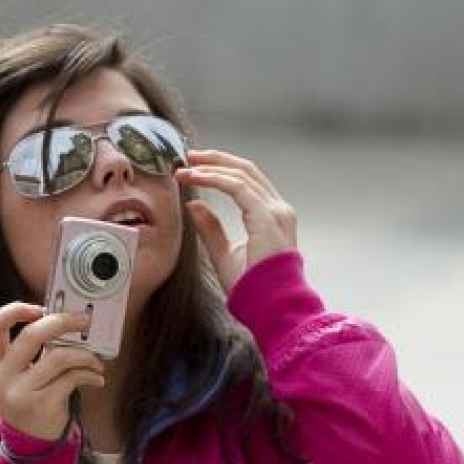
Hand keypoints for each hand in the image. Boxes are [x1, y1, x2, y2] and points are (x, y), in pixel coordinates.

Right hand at [0, 303, 104, 440]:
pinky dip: (90, 375)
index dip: (15, 310)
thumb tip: (67, 320)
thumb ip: (34, 351)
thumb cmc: (33, 398)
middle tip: (84, 321)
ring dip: (84, 355)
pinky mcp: (41, 404)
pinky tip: (97, 379)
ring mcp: (20, 392)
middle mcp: (2, 376)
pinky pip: (71, 378)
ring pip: (57, 357)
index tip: (41, 307)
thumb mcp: (22, 375)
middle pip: (30, 335)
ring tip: (96, 362)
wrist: (31, 441)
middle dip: (61, 322)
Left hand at [176, 150, 296, 291]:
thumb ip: (210, 228)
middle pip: (247, 170)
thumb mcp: (223, 252)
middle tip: (188, 156)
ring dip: (210, 166)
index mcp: (272, 217)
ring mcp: (275, 211)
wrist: (270, 307)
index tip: (193, 168)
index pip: (248, 182)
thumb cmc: (252, 287)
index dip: (220, 169)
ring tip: (185, 166)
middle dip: (215, 159)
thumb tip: (193, 204)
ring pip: (241, 174)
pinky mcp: (267, 216)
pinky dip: (214, 178)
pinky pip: (237, 186)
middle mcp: (278, 210)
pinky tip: (194, 177)